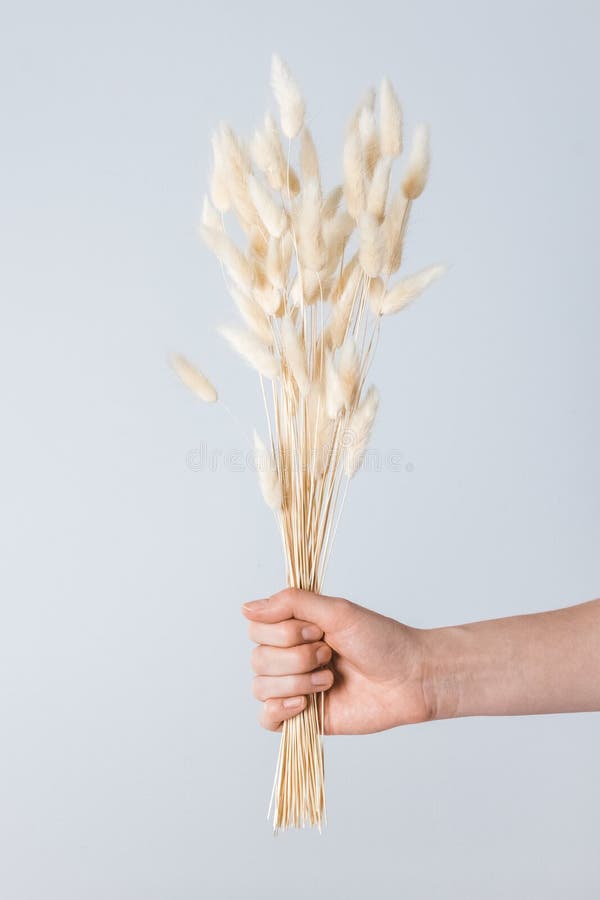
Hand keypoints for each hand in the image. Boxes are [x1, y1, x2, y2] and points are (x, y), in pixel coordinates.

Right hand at [242, 588, 430, 733]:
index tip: (317, 630)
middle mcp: (289, 656)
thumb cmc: (380, 640)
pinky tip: (304, 703)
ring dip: (297, 681)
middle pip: (257, 658)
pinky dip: (280, 709)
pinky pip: (266, 718)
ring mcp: (294, 686)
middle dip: (296, 657)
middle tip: (329, 654)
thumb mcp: (336, 611)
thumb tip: (246, 608)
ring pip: (261, 687)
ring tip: (329, 679)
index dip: (283, 632)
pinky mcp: (302, 717)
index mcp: (294, 628)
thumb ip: (292, 603)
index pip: (256, 628)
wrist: (408, 678)